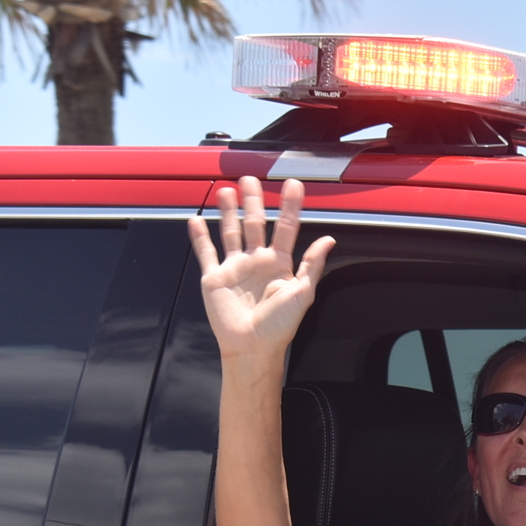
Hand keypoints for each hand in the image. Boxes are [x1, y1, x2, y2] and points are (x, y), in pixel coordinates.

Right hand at [187, 176, 334, 362]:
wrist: (252, 347)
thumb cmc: (279, 326)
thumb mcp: (303, 293)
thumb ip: (313, 265)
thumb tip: (329, 241)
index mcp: (281, 265)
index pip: (287, 228)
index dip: (290, 206)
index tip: (294, 184)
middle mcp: (258, 262)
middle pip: (256, 223)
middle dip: (254, 201)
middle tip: (250, 178)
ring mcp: (235, 268)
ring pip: (231, 232)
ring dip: (228, 211)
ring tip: (227, 190)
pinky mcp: (215, 278)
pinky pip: (206, 253)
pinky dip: (200, 237)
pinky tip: (197, 219)